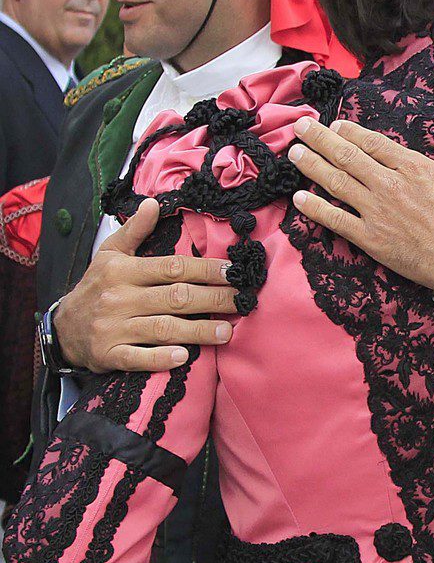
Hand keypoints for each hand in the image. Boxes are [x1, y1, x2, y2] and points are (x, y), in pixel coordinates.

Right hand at [54, 199, 237, 372]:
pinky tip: (185, 357)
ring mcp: (115, 328)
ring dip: (198, 331)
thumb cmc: (95, 287)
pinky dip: (161, 358)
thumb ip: (135, 231)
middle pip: (175, 298)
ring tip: (227, 332)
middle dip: (213, 299)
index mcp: (123, 271)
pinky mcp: (110, 354)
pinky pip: (138, 358)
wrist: (62, 328)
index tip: (233, 272)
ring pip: (163, 329)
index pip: (172, 268)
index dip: (205, 270)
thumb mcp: (109, 254)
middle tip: (242, 301)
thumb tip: (153, 204)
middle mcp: (120, 298)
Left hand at [289, 104, 433, 294]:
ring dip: (312, 166)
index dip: (350, 131)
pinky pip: (337, 220)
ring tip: (294, 153)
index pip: (372, 142)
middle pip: (347, 156)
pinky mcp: (372, 240)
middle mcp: (389, 184)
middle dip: (320, 139)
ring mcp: (377, 212)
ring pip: (337, 183)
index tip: (335, 124)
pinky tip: (299, 198)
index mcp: (412, 166)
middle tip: (300, 127)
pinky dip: (316, 209)